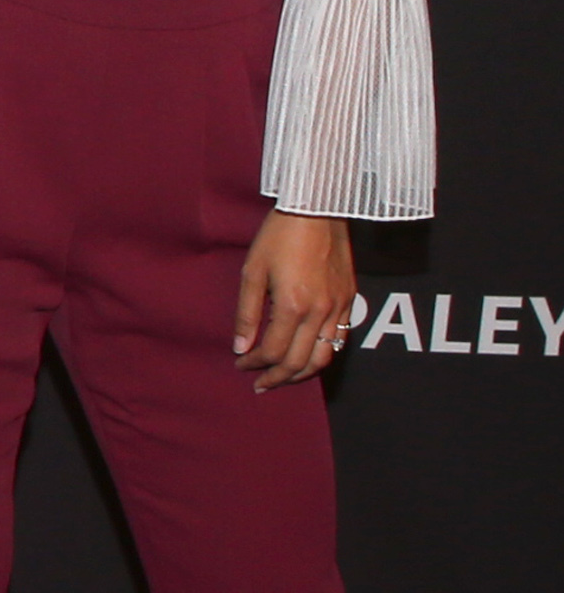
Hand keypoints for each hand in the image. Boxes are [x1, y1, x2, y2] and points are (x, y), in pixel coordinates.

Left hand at [232, 211, 356, 390]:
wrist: (316, 208)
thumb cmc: (279, 235)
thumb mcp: (252, 272)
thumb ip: (247, 314)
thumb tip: (241, 348)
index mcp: (292, 305)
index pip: (274, 351)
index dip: (254, 364)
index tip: (241, 365)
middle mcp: (320, 311)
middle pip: (300, 362)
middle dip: (277, 377)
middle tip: (260, 384)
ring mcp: (339, 306)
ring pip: (324, 357)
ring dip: (302, 373)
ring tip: (283, 377)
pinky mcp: (350, 298)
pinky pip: (340, 338)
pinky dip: (323, 354)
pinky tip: (308, 355)